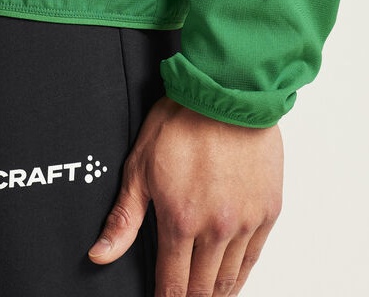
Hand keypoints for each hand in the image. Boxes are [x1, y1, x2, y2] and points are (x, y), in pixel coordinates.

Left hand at [88, 96, 282, 295]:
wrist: (228, 92)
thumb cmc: (182, 120)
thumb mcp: (140, 166)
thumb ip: (124, 218)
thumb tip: (100, 254)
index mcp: (181, 220)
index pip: (172, 284)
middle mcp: (217, 229)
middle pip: (202, 288)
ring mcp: (246, 222)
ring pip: (230, 279)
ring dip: (216, 294)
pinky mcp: (268, 211)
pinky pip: (255, 258)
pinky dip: (241, 276)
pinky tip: (232, 281)